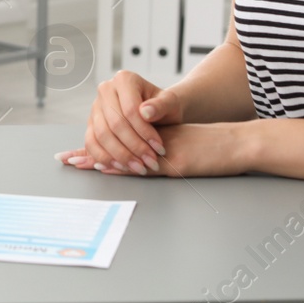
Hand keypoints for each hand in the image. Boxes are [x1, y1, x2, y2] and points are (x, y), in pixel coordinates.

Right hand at [56, 70, 182, 175]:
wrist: (156, 111)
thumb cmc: (163, 106)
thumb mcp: (170, 103)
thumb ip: (161, 105)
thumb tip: (146, 112)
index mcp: (124, 79)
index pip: (130, 110)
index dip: (144, 132)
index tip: (159, 148)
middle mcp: (106, 90)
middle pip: (115, 124)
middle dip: (134, 147)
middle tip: (150, 162)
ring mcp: (96, 107)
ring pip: (102, 135)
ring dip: (120, 156)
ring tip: (138, 167)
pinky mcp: (91, 123)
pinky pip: (91, 143)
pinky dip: (104, 158)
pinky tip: (120, 166)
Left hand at [60, 122, 249, 178]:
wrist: (237, 144)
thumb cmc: (210, 149)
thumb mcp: (178, 150)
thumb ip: (154, 153)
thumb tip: (130, 163)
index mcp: (152, 136)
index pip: (118, 138)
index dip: (96, 145)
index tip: (72, 154)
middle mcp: (153, 139)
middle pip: (116, 142)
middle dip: (90, 151)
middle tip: (67, 158)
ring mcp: (163, 149)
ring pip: (126, 151)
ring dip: (102, 158)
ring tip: (78, 162)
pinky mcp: (175, 161)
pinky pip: (145, 164)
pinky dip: (125, 166)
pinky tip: (109, 166)